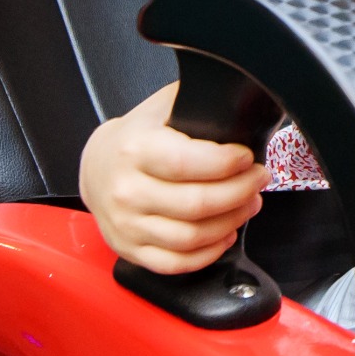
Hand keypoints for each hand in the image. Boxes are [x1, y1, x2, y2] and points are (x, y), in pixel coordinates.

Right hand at [77, 83, 268, 273]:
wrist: (96, 167)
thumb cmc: (136, 138)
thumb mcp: (161, 108)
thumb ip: (195, 100)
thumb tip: (240, 92)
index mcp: (135, 150)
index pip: (188, 163)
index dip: (227, 163)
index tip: (247, 157)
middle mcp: (128, 190)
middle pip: (197, 204)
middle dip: (240, 192)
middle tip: (258, 179)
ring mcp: (128, 224)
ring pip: (191, 237)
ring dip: (231, 222)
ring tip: (248, 203)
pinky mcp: (132, 250)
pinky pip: (176, 263)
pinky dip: (208, 253)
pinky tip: (225, 234)